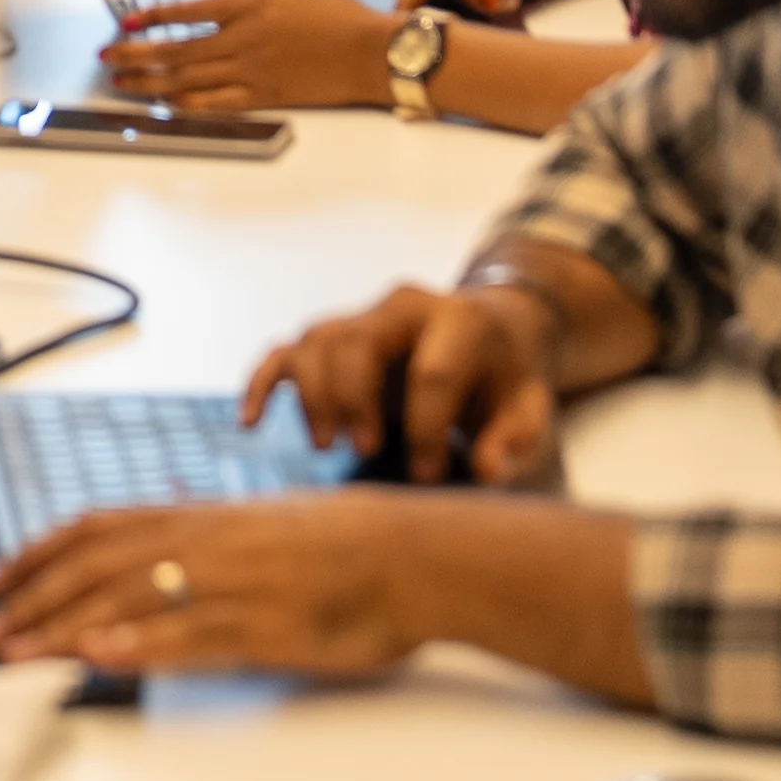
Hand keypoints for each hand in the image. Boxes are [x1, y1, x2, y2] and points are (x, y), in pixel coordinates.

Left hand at [0, 491, 441, 673]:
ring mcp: (231, 584)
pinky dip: (141, 646)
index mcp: (201, 517)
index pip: (99, 527)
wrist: (413, 553)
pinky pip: (190, 636)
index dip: (39, 550)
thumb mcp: (261, 521)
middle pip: (98, 566)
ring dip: (64, 626)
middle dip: (33, 598)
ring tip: (16, 652)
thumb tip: (161, 521)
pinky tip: (101, 657)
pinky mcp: (263, 626)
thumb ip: (204, 527)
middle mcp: (204, 543)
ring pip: (130, 599)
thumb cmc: (343, 542)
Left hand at [103, 0, 394, 113]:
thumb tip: (214, 2)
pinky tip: (166, 104)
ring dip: (150, 81)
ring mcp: (249, 69)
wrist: (367, 51)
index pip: (183, 11)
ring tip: (124, 83)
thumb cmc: (334, 17)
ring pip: (186, 78)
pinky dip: (185, 104)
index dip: (149, 18)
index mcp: (246, 4)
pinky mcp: (262, 96)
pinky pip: (214, 103)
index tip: (126, 24)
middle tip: (108, 59)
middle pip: (174, 48)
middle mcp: (241, 37)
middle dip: (135, 54)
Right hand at [248, 280, 563, 483]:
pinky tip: (251, 423)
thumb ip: (515, 440)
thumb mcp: (528, 408)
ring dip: (316, 397)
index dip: (427, 427)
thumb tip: (487, 468)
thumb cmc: (505, 380)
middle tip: (367, 450)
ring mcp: (362, 318)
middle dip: (358, 401)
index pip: (433, 370)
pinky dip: (262, 384)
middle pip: (360, 344)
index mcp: (459, 321)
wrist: (489, 336)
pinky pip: (285, 352)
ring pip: (318, 342)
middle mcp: (403, 308)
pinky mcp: (332, 337)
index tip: (427, 472)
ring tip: (329, 445)